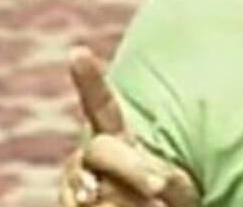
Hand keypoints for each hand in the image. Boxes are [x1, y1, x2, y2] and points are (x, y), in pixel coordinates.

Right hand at [59, 47, 199, 206]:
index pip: (100, 105)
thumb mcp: (172, 184)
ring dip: (123, 203)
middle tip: (159, 187)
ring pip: (90, 187)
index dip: (88, 80)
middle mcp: (92, 155)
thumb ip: (149, 175)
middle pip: (99, 150)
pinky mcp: (70, 204)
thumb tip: (110, 186)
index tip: (77, 52)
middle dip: (131, 168)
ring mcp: (78, 181)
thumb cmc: (168, 200)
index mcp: (117, 138)